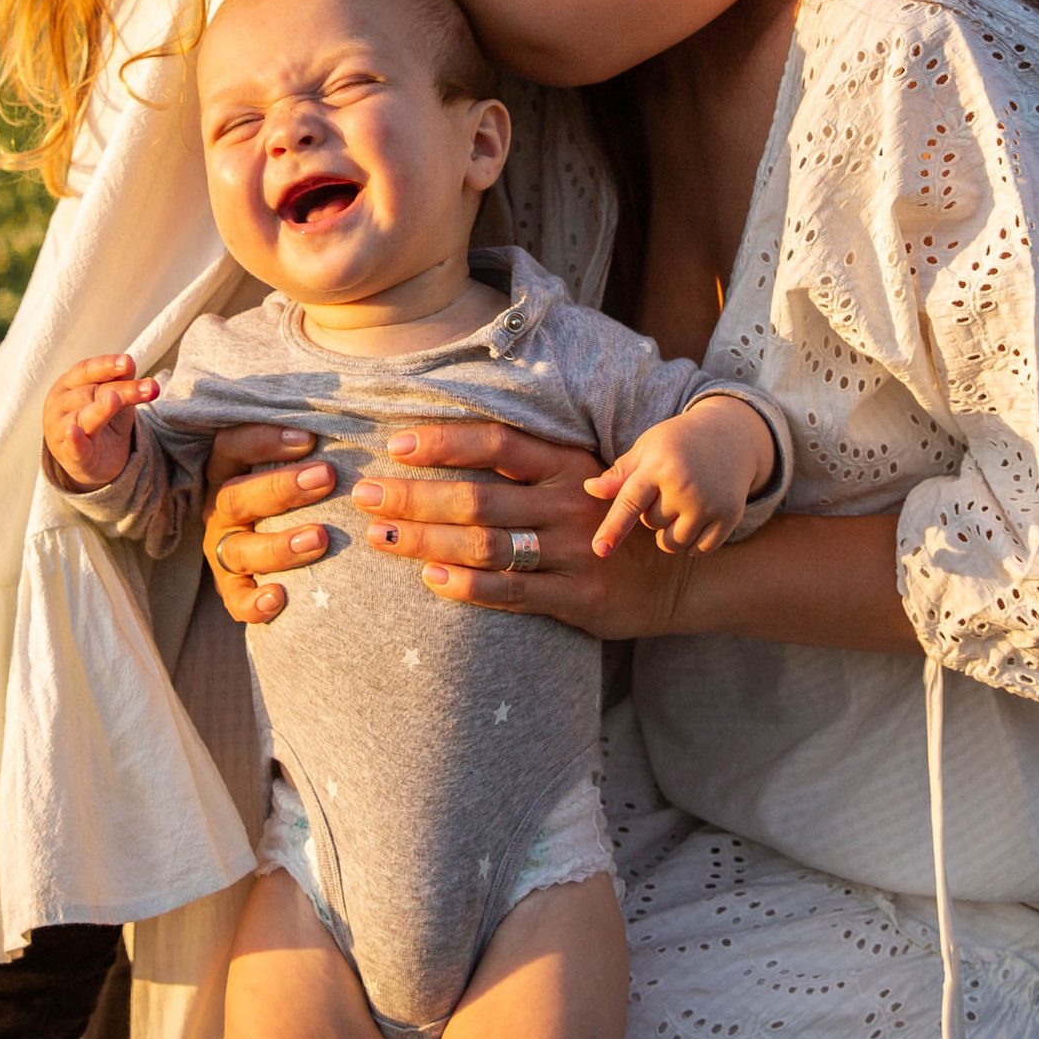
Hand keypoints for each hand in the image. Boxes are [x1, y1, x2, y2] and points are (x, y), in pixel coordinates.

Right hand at [42, 355, 155, 492]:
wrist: (93, 462)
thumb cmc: (100, 420)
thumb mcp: (115, 398)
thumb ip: (122, 380)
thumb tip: (130, 363)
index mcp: (67, 384)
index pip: (86, 370)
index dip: (107, 365)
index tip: (128, 362)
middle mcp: (58, 405)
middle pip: (92, 393)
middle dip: (122, 390)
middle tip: (149, 388)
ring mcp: (59, 431)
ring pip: (82, 418)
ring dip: (100, 409)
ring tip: (113, 400)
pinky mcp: (68, 455)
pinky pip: (72, 447)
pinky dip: (74, 440)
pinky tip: (75, 432)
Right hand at [200, 423, 334, 626]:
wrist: (285, 553)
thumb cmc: (299, 493)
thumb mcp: (297, 464)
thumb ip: (313, 444)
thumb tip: (361, 416)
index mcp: (229, 472)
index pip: (231, 446)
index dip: (264, 441)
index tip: (308, 438)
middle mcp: (221, 512)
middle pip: (236, 496)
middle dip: (281, 487)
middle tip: (327, 478)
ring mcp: (224, 552)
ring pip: (239, 549)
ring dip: (279, 545)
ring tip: (321, 538)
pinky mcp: (232, 590)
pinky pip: (235, 601)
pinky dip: (254, 603)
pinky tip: (279, 598)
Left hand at [349, 420, 690, 639]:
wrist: (673, 576)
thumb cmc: (604, 519)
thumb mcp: (578, 477)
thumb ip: (526, 464)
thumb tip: (442, 442)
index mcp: (569, 465)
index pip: (498, 443)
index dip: (445, 441)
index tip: (395, 444)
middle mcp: (570, 505)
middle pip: (478, 498)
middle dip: (414, 496)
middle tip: (365, 495)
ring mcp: (576, 552)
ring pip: (486, 545)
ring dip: (427, 540)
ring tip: (381, 536)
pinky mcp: (579, 598)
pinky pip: (513, 592)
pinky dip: (468, 586)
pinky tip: (430, 578)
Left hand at [585, 397, 769, 557]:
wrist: (730, 435)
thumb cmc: (677, 442)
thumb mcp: (647, 448)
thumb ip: (620, 474)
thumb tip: (589, 489)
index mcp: (659, 465)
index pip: (630, 502)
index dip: (613, 528)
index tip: (600, 549)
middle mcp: (685, 485)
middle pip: (650, 524)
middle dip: (653, 511)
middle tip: (668, 487)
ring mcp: (709, 503)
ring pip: (673, 543)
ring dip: (670, 532)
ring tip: (679, 504)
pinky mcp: (729, 516)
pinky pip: (699, 549)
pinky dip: (692, 542)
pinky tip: (696, 518)